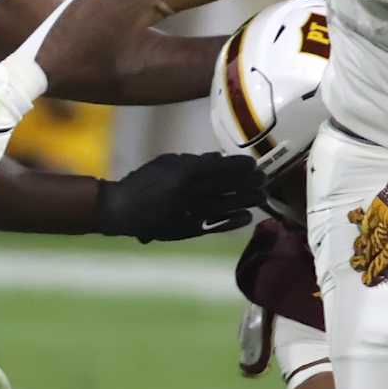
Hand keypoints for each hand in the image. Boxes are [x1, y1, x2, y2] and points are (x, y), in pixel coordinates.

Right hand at [95, 151, 263, 241]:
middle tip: (265, 179)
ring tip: (262, 196)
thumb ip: (194, 161)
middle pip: (228, 187)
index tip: (253, 164)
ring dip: (246, 201)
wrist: (123, 209)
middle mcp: (191, 193)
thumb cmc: (145, 181)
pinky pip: (216, 225)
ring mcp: (191, 212)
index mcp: (184, 172)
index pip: (220, 168)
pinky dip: (232, 221)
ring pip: (226, 206)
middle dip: (249, 183)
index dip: (239, 166)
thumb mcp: (167, 163)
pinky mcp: (189, 230)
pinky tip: (246, 217)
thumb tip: (220, 158)